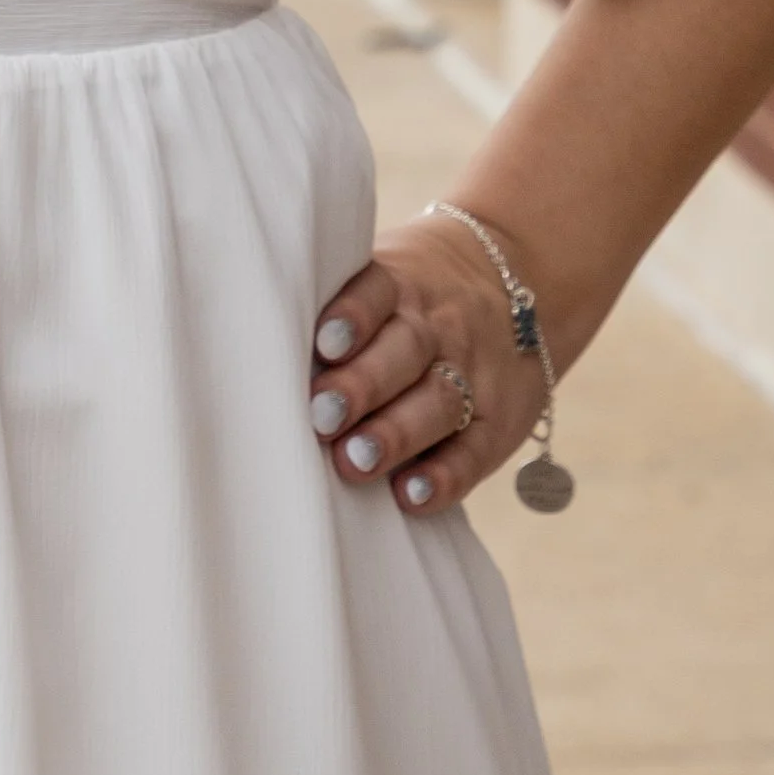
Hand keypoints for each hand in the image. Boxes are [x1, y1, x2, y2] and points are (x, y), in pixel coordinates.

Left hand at [305, 212, 549, 516]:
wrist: (517, 280)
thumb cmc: (410, 299)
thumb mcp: (387, 280)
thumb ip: (336, 316)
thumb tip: (256, 359)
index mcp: (401, 285)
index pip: (377, 291)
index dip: (352, 316)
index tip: (324, 343)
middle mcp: (439, 326)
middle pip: (404, 350)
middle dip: (362, 385)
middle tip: (322, 416)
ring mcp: (472, 373)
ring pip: (438, 400)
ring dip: (396, 433)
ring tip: (355, 460)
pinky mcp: (498, 421)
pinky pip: (473, 450)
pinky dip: (444, 475)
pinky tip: (411, 494)